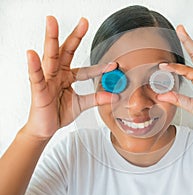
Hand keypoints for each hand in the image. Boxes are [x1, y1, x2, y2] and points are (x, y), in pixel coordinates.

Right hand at [24, 16, 116, 138]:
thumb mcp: (81, 104)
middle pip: (65, 51)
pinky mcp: (38, 89)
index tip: (114, 65)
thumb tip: (114, 96)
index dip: (99, 68)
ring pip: (50, 57)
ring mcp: (47, 79)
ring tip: (51, 22)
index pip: (85, 69)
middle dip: (75, 36)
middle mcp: (57, 74)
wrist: (45, 129)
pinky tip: (32, 54)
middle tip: (84, 21)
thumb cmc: (59, 113)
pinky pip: (36, 76)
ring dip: (51, 39)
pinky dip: (34, 65)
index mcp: (67, 76)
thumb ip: (96, 99)